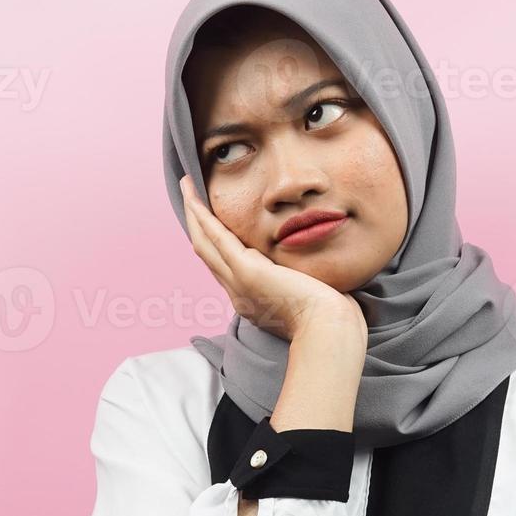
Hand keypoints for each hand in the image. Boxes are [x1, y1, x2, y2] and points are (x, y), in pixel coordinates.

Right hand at [180, 174, 366, 342]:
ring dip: (193, 214)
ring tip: (186, 186)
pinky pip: (216, 238)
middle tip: (188, 195)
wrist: (328, 329)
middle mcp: (238, 292)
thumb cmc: (329, 317)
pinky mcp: (246, 272)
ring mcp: (238, 283)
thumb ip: (300, 282)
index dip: (213, 241)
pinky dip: (202, 215)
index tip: (210, 219)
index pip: (224, 265)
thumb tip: (308, 273)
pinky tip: (194, 195)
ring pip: (204, 243)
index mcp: (251, 299)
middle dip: (196, 224)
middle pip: (207, 253)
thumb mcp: (308, 296)